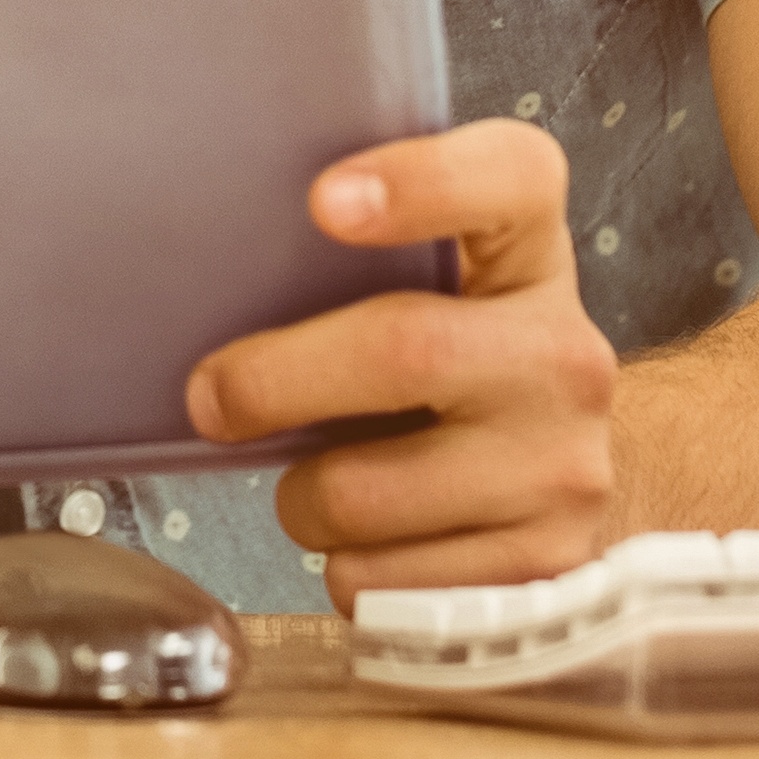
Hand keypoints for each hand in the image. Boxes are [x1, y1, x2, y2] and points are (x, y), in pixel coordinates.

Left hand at [187, 118, 616, 606]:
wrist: (556, 478)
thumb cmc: (451, 361)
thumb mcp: (434, 284)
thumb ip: (354, 253)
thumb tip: (194, 262)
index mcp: (530, 250)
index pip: (509, 177)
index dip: (419, 181)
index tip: (323, 201)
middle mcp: (564, 351)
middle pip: (404, 348)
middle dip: (275, 381)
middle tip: (210, 397)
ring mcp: (564, 466)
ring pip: (367, 493)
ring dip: (303, 497)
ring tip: (324, 479)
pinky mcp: (542, 567)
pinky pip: (383, 581)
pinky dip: (345, 567)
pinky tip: (376, 537)